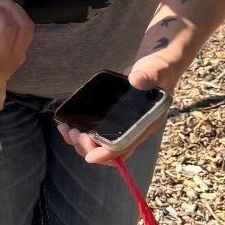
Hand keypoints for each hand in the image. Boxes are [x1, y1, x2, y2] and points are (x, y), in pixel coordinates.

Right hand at [0, 1, 33, 110]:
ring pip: (28, 28)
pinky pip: (26, 33)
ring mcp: (19, 58)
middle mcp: (12, 59)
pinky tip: (2, 16)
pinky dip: (17, 19)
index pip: (8, 30)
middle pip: (24, 26)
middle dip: (10, 8)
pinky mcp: (19, 56)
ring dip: (16, 12)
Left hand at [57, 55, 182, 166]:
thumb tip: (136, 79)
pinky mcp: (111, 118)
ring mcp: (120, 125)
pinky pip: (95, 133)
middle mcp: (133, 130)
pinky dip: (79, 132)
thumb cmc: (158, 71)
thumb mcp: (155, 71)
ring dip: (80, 142)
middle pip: (109, 151)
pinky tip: (66, 123)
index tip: (90, 156)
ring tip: (66, 129)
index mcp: (145, 125)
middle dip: (88, 147)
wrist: (157, 68)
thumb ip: (147, 76)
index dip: (107, 154)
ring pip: (99, 145)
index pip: (125, 147)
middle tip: (75, 133)